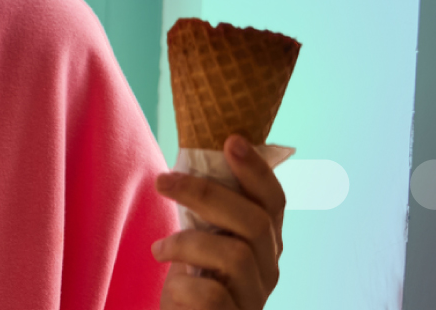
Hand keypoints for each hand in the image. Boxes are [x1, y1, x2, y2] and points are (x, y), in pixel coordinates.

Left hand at [153, 135, 287, 309]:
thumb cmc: (193, 280)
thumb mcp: (202, 241)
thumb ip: (208, 214)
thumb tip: (191, 163)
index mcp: (265, 243)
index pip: (274, 202)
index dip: (257, 170)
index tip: (231, 140)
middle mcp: (268, 268)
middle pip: (255, 221)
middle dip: (207, 193)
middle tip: (163, 181)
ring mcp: (254, 297)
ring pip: (234, 254)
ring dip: (187, 242)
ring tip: (161, 249)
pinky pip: (212, 294)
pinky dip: (184, 284)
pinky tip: (174, 285)